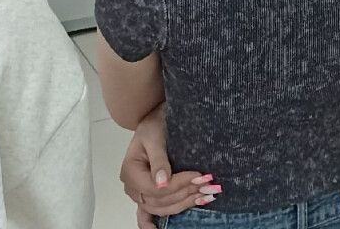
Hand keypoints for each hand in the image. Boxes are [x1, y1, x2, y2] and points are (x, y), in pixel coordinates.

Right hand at [119, 106, 214, 227]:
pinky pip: (148, 215)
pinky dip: (155, 224)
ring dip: (185, 203)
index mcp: (130, 172)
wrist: (153, 122)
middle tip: (210, 184)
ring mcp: (139, 193)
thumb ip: (159, 160)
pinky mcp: (147, 194)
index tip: (199, 176)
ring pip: (162, 208)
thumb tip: (162, 183)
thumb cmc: (153, 125)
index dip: (179, 184)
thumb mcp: (155, 137)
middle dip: (187, 193)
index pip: (156, 189)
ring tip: (206, 194)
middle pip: (161, 200)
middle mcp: (132, 186)